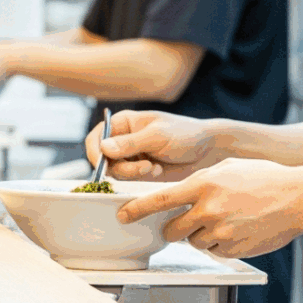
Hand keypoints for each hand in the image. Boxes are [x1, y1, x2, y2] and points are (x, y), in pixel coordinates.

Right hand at [93, 110, 225, 181]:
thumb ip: (130, 143)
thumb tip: (103, 148)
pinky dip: (139, 177)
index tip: (103, 164)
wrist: (208, 151)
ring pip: (115, 171)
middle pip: (103, 158)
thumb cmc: (186, 135)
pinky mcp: (139, 170)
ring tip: (153, 168)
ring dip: (132, 173)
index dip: (95, 152)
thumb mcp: (158, 136)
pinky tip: (157, 170)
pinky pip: (127, 179)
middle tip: (143, 168)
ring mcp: (131, 156)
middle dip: (121, 166)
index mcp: (124, 123)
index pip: (96, 137)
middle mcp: (123, 139)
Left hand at [116, 159, 302, 260]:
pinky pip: (214, 251)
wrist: (298, 198)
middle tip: (187, 221)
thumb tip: (179, 193)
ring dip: (201, 235)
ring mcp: (220, 232)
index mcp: (202, 185)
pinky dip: (220, 244)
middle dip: (174, 229)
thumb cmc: (264, 179)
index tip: (123, 215)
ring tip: (225, 221)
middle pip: (171, 230)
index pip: (159, 200)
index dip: (136, 209)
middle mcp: (208, 210)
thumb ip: (200, 179)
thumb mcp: (227, 168)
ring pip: (193, 242)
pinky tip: (236, 230)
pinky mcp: (233, 249)